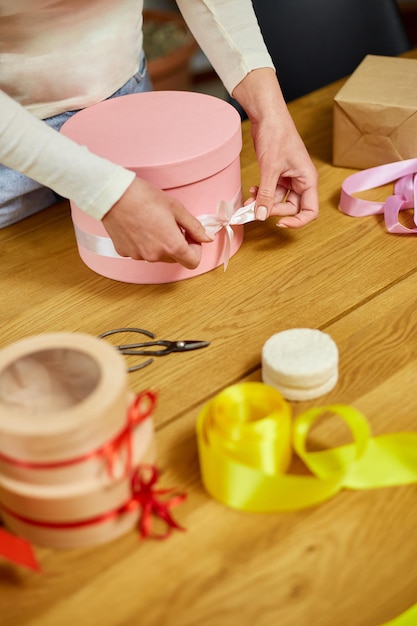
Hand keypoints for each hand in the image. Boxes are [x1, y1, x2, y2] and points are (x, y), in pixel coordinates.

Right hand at [102, 177, 213, 267]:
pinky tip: (139, 226)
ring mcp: (139, 256)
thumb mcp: (176, 208)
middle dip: (177, 245)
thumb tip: (207, 238)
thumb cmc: (144, 197)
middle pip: (175, 259)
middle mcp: (155, 256)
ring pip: (157, 256)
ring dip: (160, 244)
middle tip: (171, 225)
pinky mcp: (125, 252)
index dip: (195, 249)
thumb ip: (194, 227)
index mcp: (172, 246)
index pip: (193, 262)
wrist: (113, 194)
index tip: (190, 236)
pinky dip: (143, 243)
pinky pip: (141, 252)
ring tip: (152, 223)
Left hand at [232, 68, 318, 228]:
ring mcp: (289, 178)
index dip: (298, 221)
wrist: (267, 115)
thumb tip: (261, 216)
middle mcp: (301, 181)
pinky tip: (252, 190)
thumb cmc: (276, 134)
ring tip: (250, 199)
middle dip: (274, 210)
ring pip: (279, 201)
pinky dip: (262, 194)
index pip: (310, 211)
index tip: (280, 223)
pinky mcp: (277, 174)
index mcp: (307, 179)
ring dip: (264, 203)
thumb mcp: (270, 168)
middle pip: (292, 208)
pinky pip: (271, 192)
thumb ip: (266, 195)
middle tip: (257, 209)